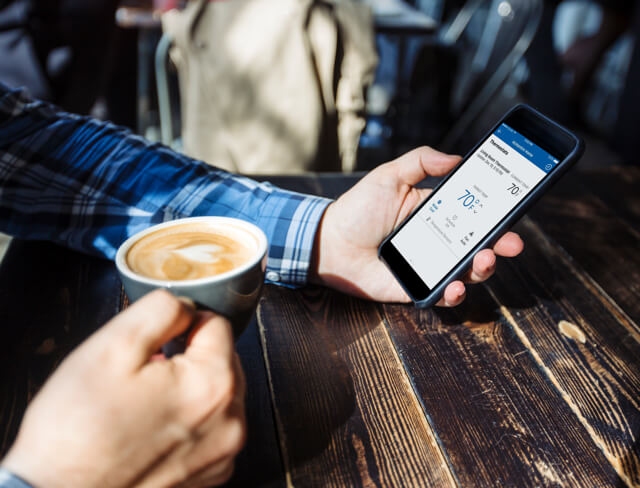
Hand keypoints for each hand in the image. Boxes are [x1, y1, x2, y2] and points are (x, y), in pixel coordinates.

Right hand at [1, 290, 245, 487]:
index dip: (182, 324)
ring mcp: (222, 452)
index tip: (156, 342)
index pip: (217, 324)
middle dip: (189, 356)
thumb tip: (187, 306)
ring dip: (192, 387)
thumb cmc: (79, 430)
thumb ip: (161, 310)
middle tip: (146, 372)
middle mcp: (230, 421)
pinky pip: (212, 427)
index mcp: (213, 384)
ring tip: (147, 402)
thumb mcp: (112, 347)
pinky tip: (154, 427)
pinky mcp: (210, 473)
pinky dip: (191, 420)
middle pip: (223, 359)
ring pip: (219, 393)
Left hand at [311, 146, 523, 305]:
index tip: (515, 211)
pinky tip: (456, 286)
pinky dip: (453, 294)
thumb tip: (458, 158)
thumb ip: (421, 162)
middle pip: (478, 245)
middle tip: (511, 243)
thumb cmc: (358, 208)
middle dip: (500, 245)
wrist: (329, 242)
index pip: (475, 215)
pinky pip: (441, 296)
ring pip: (466, 272)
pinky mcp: (415, 288)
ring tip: (483, 260)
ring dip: (482, 269)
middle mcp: (437, 241)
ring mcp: (428, 266)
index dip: (496, 215)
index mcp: (436, 213)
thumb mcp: (390, 176)